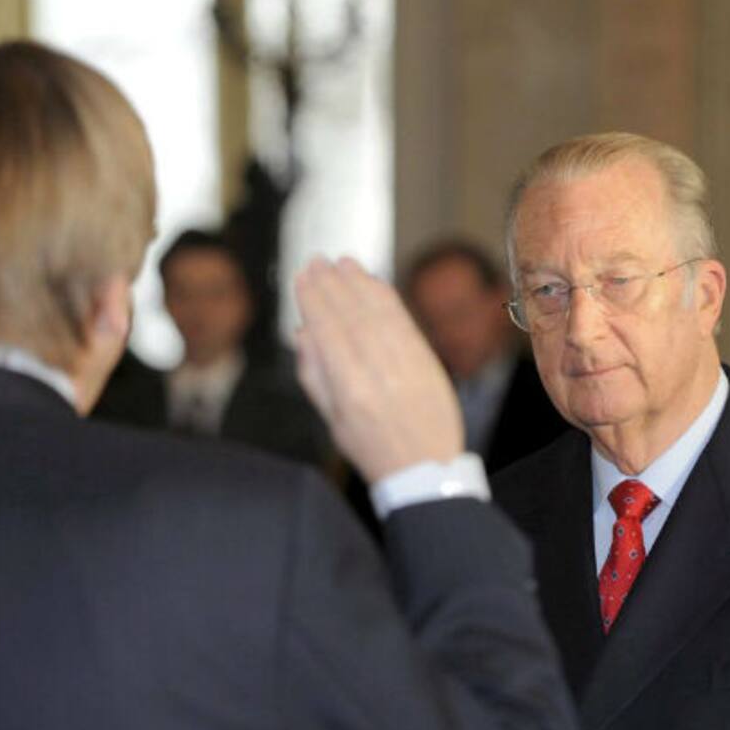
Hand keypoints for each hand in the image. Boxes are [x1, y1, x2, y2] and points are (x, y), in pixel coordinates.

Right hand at [294, 257, 463, 482]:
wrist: (424, 468)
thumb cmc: (374, 449)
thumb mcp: (332, 420)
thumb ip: (315, 376)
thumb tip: (302, 334)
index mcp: (351, 391)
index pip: (327, 331)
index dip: (313, 300)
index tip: (302, 278)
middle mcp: (379, 373)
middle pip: (351, 316)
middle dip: (331, 284)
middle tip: (318, 262)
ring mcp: (407, 365)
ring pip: (378, 313)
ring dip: (358, 282)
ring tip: (343, 263)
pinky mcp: (427, 360)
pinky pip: (403, 320)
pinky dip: (386, 297)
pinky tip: (373, 282)